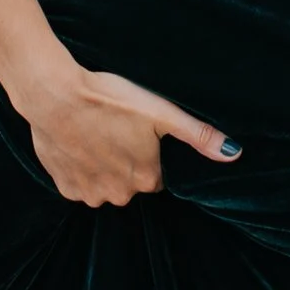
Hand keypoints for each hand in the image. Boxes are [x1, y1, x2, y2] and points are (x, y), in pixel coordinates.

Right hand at [14, 63, 237, 206]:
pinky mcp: (64, 187)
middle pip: (129, 183)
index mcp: (146, 179)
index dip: (147, 156)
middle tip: (114, 132)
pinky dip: (79, 170)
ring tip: (95, 136)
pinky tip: (78, 145)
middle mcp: (119, 194)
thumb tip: (234, 153)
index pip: (155, 177)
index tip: (137, 136)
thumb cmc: (110, 99)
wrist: (56, 95)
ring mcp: (89, 194)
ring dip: (101, 168)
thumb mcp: (161, 112)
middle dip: (125, 163)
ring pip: (103, 185)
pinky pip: (78, 185)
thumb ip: (198, 135)